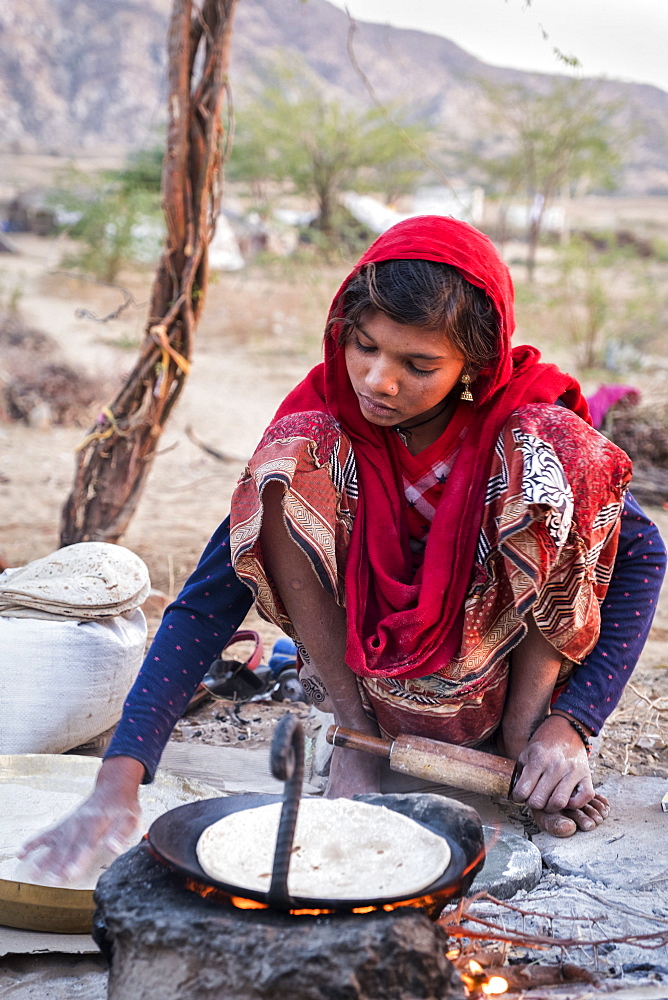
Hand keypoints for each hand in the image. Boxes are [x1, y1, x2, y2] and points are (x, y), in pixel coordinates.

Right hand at [18, 756, 143, 884]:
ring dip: (45, 858)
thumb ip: (121, 833)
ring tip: (34, 872)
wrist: (113, 786)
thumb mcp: (131, 817)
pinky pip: (47, 834)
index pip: (87, 844)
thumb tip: (114, 848)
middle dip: (60, 864)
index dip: (79, 859)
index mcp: (98, 822)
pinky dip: (34, 842)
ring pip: (56, 843)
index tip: (71, 872)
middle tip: (53, 880)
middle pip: (69, 847)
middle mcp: (81, 823)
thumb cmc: (123, 805)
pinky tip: (23, 853)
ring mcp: (70, 824)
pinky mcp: (64, 824)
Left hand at [509, 714, 608, 836]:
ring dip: (551, 807)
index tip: (520, 796)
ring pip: (558, 803)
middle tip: (535, 797)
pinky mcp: (587, 776)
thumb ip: (521, 773)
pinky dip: (574, 804)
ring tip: (548, 800)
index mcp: (538, 760)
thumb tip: (517, 796)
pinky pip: (584, 799)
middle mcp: (556, 766)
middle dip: (533, 804)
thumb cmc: (544, 745)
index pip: (522, 792)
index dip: (518, 798)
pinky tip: (566, 798)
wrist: (567, 730)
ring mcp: (573, 771)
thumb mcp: (527, 753)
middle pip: (539, 801)